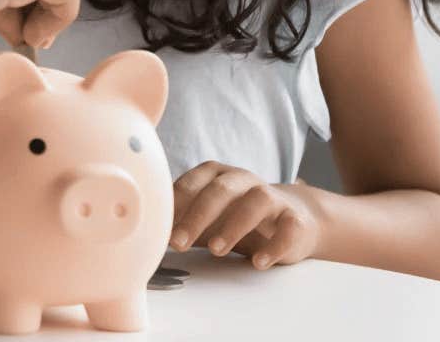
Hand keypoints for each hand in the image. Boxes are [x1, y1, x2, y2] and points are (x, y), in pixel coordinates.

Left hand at [170, 161, 322, 269]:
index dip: (175, 204)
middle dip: (197, 215)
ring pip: (257, 200)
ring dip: (234, 224)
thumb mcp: (206, 216)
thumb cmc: (236, 216)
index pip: (192, 183)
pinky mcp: (295, 218)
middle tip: (178, 243)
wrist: (292, 218)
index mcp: (216, 175)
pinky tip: (258, 263)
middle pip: (221, 189)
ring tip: (215, 250)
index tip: (159, 230)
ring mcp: (272, 196)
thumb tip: (144, 234)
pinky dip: (274, 245)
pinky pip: (289, 226)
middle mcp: (243, 180)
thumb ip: (179, 220)